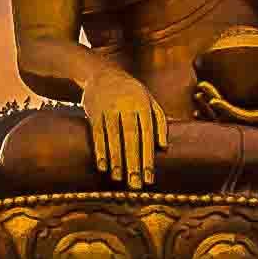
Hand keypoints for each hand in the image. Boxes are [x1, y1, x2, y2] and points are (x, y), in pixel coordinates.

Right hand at [80, 66, 164, 186]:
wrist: (102, 73)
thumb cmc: (131, 92)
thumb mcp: (150, 100)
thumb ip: (159, 121)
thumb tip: (164, 147)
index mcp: (143, 106)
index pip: (147, 135)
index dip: (148, 158)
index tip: (149, 178)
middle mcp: (126, 107)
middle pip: (131, 139)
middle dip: (133, 163)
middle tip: (135, 185)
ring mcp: (108, 109)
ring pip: (113, 138)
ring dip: (116, 160)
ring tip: (119, 179)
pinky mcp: (93, 113)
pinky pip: (96, 135)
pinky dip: (100, 151)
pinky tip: (103, 167)